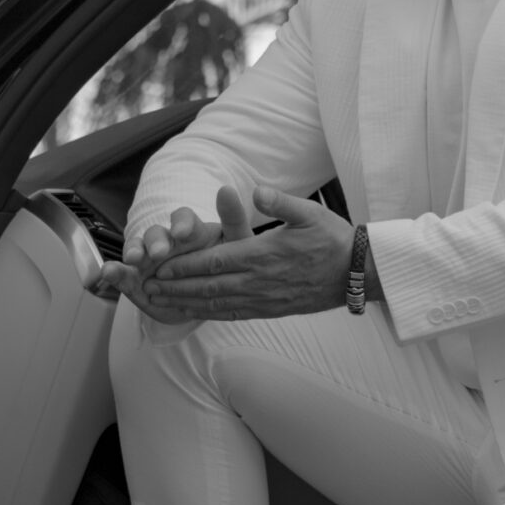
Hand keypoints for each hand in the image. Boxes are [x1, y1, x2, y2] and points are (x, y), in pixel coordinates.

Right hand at [88, 191, 251, 304]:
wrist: (206, 298)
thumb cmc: (225, 264)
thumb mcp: (237, 246)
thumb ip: (233, 220)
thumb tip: (227, 189)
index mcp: (192, 232)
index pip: (183, 218)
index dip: (181, 223)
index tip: (182, 233)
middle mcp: (167, 241)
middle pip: (157, 233)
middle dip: (156, 241)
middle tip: (158, 253)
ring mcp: (148, 258)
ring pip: (137, 247)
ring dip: (133, 250)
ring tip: (132, 260)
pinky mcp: (134, 277)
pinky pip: (122, 272)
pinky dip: (114, 272)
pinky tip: (107, 272)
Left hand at [126, 182, 353, 321]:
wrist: (357, 273)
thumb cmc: (332, 239)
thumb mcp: (309, 212)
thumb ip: (280, 201)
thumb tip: (254, 189)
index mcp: (263, 256)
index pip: (215, 262)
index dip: (184, 266)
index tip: (160, 267)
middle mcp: (259, 282)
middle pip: (208, 287)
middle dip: (175, 288)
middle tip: (147, 288)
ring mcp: (264, 299)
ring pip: (216, 304)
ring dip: (186, 304)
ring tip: (159, 303)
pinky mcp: (270, 310)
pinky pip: (233, 314)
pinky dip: (209, 314)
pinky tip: (194, 313)